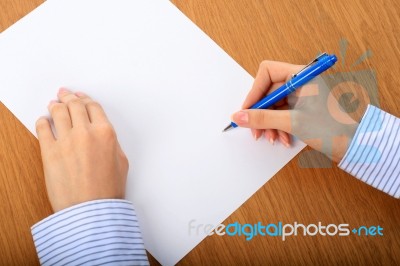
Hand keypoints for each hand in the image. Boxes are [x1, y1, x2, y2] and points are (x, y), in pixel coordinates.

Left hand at [36, 88, 128, 211]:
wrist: (92, 210)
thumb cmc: (108, 190)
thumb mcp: (122, 162)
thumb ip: (112, 142)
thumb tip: (102, 134)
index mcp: (106, 133)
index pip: (93, 107)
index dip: (86, 99)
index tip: (80, 96)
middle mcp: (86, 132)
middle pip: (75, 105)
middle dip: (69, 97)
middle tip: (64, 93)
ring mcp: (66, 141)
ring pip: (58, 112)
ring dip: (55, 105)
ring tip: (53, 104)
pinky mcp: (49, 152)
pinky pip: (42, 128)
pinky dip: (42, 121)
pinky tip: (44, 120)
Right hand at [231, 61, 358, 161]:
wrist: (356, 146)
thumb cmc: (333, 129)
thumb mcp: (293, 122)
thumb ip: (262, 118)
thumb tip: (239, 116)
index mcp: (303, 75)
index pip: (268, 72)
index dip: (254, 91)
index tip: (247, 109)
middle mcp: (302, 82)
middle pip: (269, 91)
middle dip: (261, 113)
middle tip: (255, 130)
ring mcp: (303, 95)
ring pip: (274, 104)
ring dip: (269, 123)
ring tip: (271, 138)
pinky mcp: (303, 108)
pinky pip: (282, 113)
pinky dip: (278, 126)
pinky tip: (282, 138)